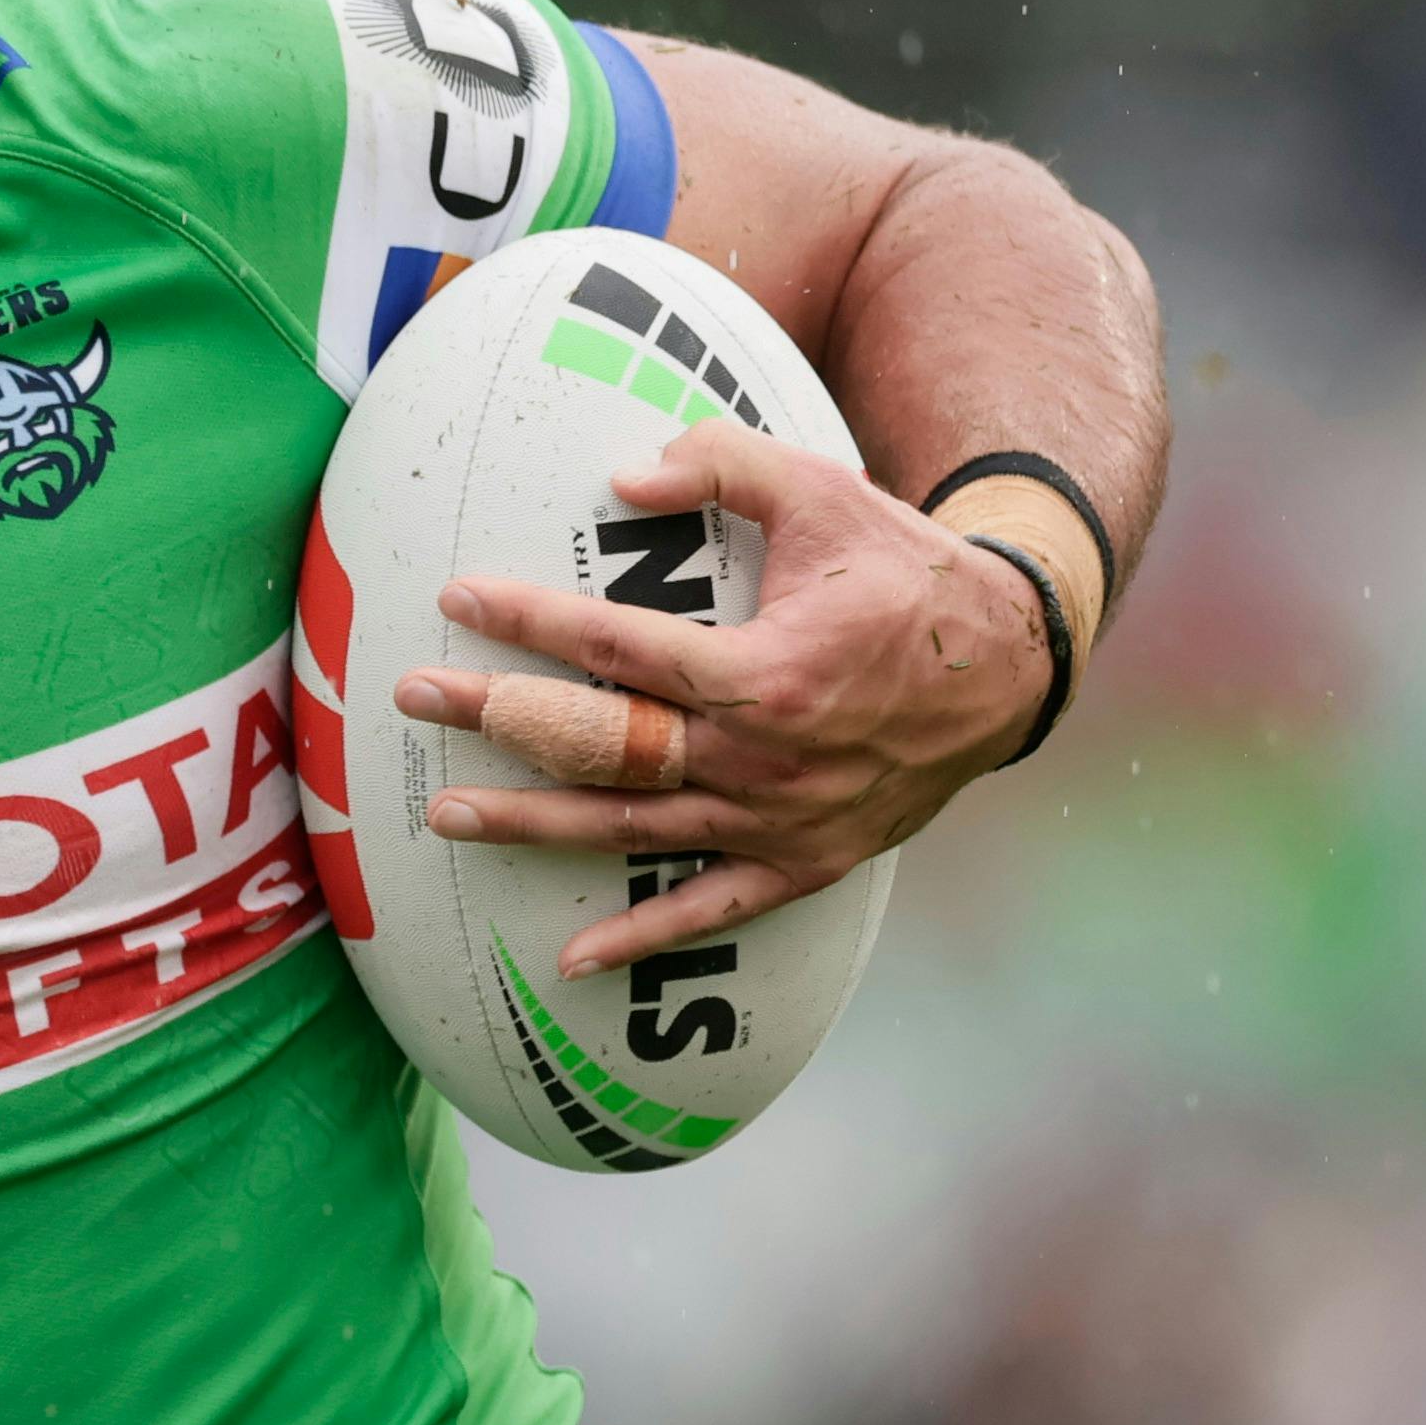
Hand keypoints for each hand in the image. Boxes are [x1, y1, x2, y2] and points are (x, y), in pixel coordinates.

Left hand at [394, 421, 1052, 977]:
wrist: (1012, 665)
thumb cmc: (904, 571)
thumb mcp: (824, 492)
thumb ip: (722, 465)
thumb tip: (622, 473)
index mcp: (765, 670)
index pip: (617, 647)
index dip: (530, 622)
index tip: (457, 598)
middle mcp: (763, 756)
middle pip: (603, 743)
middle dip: (499, 719)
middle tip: (413, 697)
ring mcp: (780, 819)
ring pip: (631, 828)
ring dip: (532, 823)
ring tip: (445, 814)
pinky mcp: (804, 862)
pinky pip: (711, 908)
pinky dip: (642, 938)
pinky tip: (571, 958)